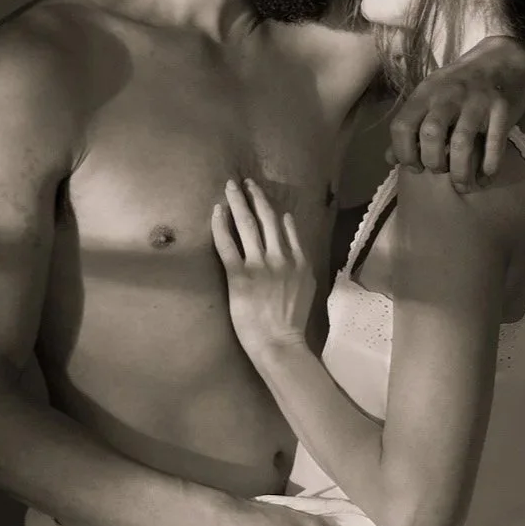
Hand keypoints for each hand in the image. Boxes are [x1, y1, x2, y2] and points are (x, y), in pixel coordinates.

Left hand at [212, 180, 315, 358]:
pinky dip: (222, 225)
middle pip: (266, 219)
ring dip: (239, 202)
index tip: (263, 197)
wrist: (280, 343)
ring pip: (248, 225)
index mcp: (299, 262)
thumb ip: (301, 262)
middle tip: (245, 181)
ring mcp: (260, 266)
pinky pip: (228, 244)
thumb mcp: (307, 289)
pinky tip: (217, 211)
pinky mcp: (240, 276)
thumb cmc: (291, 323)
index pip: (285, 228)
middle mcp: (281, 258)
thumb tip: (293, 239)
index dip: (273, 210)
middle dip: (255, 197)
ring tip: (231, 186)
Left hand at [387, 34, 524, 193]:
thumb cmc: (461, 84)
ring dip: (460, 171)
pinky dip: (489, 167)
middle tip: (440, 171)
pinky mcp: (502, 108)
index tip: (415, 167)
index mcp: (425, 93)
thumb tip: (389, 158)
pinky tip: (485, 178)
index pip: (402, 126)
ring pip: (462, 143)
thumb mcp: (430, 96)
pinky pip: (494, 145)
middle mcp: (448, 95)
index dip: (404, 153)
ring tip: (462, 185)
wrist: (503, 59)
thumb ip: (411, 125)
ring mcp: (477, 101)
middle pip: (431, 135)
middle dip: (433, 162)